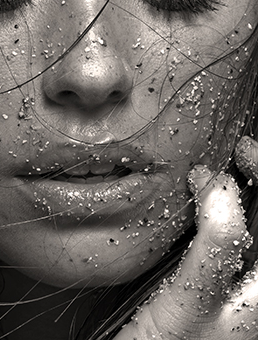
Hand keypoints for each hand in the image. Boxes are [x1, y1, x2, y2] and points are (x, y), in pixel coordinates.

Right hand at [115, 159, 257, 338]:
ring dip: (243, 190)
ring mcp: (234, 282)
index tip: (242, 150)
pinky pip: (224, 235)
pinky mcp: (212, 281)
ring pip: (249, 224)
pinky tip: (200, 201)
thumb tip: (217, 184)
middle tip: (238, 150)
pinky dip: (217, 209)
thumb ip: (217, 244)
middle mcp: (255, 285)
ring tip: (226, 165)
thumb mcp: (197, 298)